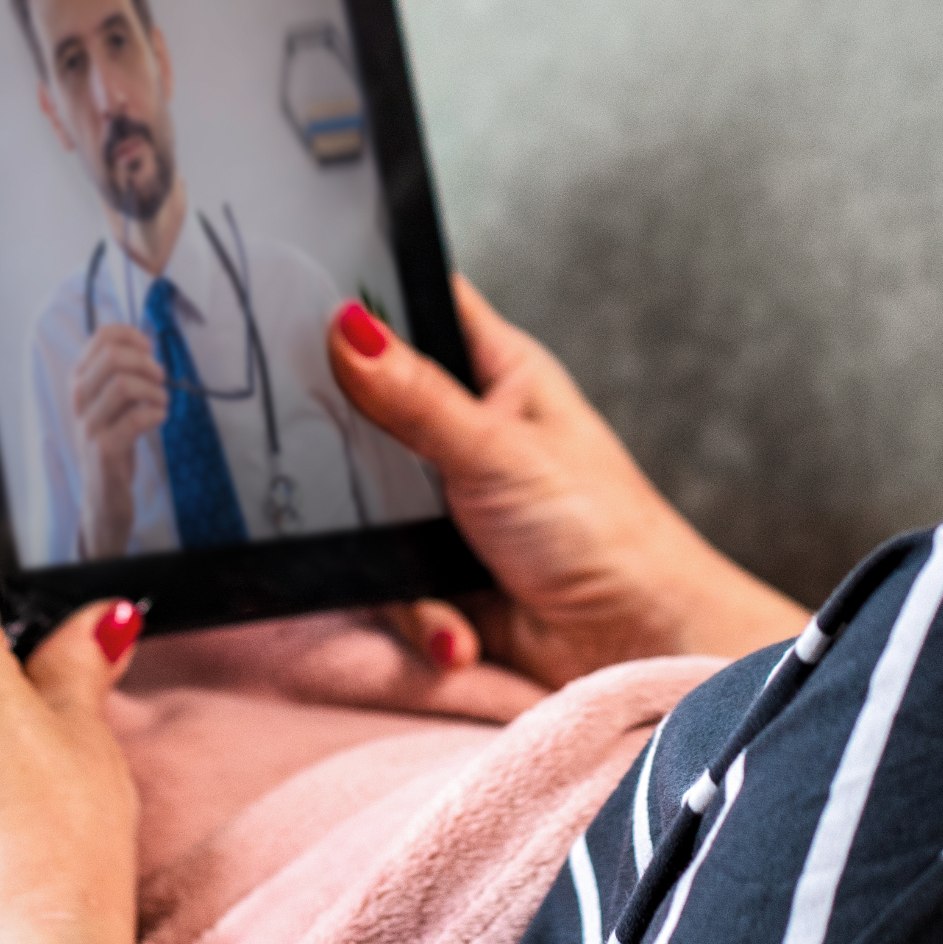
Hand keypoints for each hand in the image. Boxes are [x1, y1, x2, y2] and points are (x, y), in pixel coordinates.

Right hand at [66, 324, 172, 556]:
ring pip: (123, 385)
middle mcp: (79, 400)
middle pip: (112, 357)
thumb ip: (121, 376)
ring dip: (154, 390)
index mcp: (81, 383)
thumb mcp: (112, 405)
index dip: (130, 336)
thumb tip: (145, 345)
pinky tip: (159, 418)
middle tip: (159, 378)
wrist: (103, 497)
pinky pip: (134, 419)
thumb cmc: (113, 445)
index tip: (148, 349)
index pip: (99, 338)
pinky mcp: (104, 450)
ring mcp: (89, 426)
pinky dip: (155, 413)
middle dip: (145, 363)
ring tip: (161, 401)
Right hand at [331, 279, 809, 686]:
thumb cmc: (601, 530)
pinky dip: (424, 616)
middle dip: (354, 452)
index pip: (425, 308)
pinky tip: (459, 633)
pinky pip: (389, 584)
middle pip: (372, 413)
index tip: (306, 305)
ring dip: (395, 557)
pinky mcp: (438, 572)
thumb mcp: (496, 451)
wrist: (636, 645)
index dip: (372, 298)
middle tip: (347, 471)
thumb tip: (349, 327)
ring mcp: (449, 506)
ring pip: (367, 508)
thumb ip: (415, 396)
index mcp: (498, 375)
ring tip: (437, 577)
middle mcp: (468, 434)